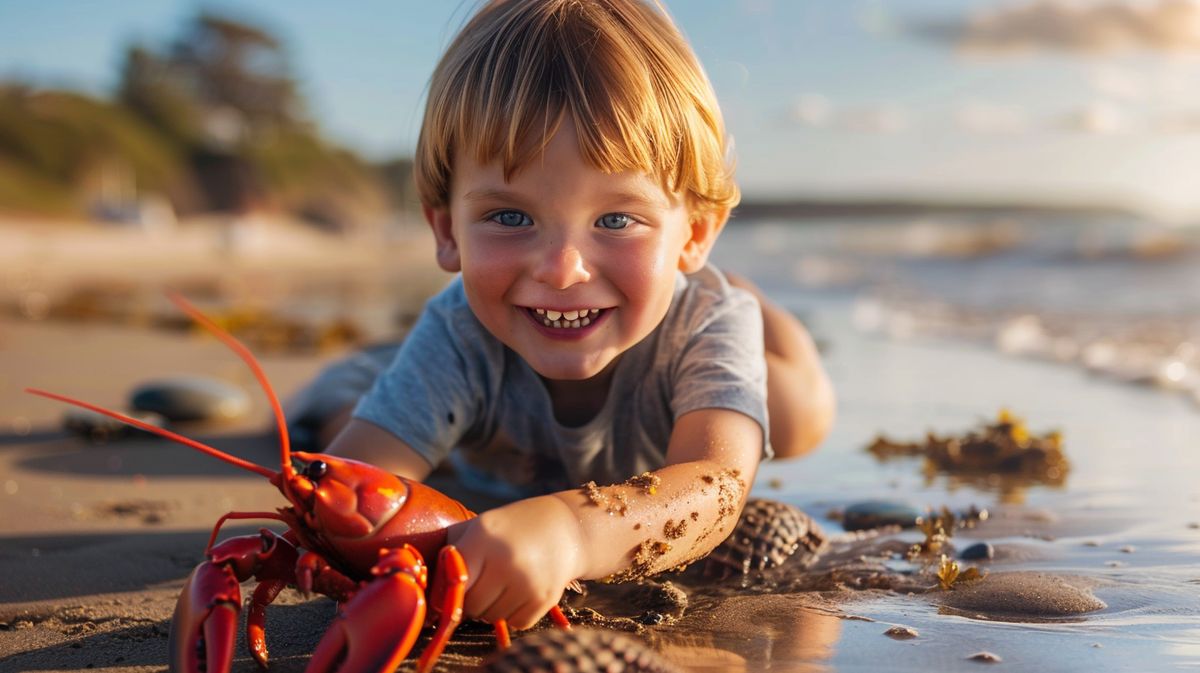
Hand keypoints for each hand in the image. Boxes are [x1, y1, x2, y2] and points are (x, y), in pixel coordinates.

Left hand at [445, 495, 583, 629]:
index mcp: (483, 538)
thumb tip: (425, 595)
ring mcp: (527, 582)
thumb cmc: (508, 529)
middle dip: (471, 599)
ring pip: (491, 617)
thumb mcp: (476, 527)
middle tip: (482, 582)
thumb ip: (448, 553)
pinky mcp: (544, 599)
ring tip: (502, 583)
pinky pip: (515, 623)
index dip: (446, 591)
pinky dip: (513, 613)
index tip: (450, 590)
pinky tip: (519, 591)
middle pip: (470, 606)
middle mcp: (505, 560)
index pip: (452, 583)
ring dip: (491, 607)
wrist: (563, 528)